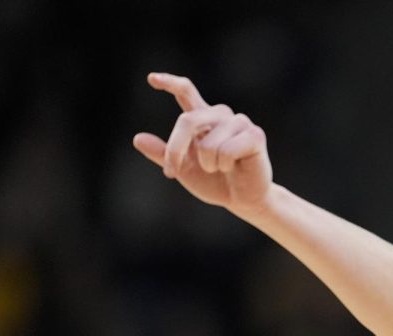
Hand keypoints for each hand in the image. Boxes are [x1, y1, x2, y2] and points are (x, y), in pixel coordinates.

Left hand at [133, 73, 272, 216]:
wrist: (243, 200)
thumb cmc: (215, 183)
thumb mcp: (184, 169)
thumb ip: (163, 154)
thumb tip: (137, 138)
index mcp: (203, 119)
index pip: (186, 92)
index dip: (170, 83)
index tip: (151, 78)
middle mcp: (221, 115)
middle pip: (188, 121)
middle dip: (175, 149)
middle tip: (171, 172)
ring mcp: (240, 123)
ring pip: (208, 143)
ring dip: (209, 164)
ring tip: (221, 169)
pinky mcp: (255, 136)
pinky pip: (227, 151)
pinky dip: (225, 165)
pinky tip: (235, 167)